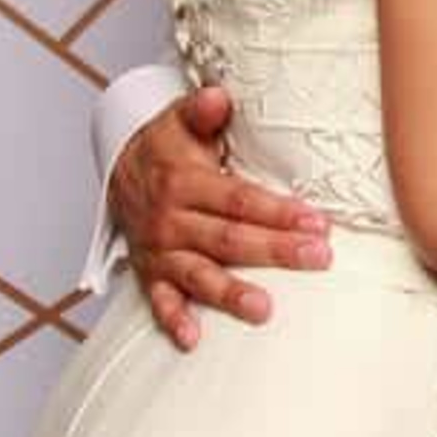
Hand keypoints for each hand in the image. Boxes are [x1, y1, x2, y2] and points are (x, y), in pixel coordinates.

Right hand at [109, 88, 330, 351]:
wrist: (119, 169)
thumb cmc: (165, 146)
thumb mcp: (179, 119)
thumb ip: (202, 110)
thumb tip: (218, 97)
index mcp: (185, 182)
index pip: (239, 199)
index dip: (278, 211)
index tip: (317, 222)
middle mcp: (172, 219)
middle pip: (229, 239)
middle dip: (275, 250)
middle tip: (317, 258)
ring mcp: (161, 250)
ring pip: (199, 274)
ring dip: (230, 293)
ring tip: (264, 310)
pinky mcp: (150, 273)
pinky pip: (159, 301)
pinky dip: (173, 321)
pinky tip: (193, 339)